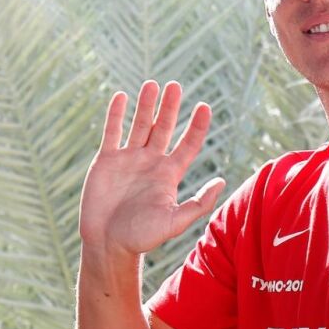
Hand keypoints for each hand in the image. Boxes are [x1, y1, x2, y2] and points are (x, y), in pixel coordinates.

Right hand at [79, 80, 225, 255]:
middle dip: (170, 108)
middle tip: (176, 86)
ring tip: (152, 84)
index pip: (187, 145)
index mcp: (169, 174)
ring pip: (139, 126)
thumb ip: (198, 203)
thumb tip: (221, 181)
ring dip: (146, 106)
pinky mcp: (107, 161)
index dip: (196, 127)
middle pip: (164, 128)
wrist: (108, 244)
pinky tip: (121, 98)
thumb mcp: (174, 221)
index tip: (204, 107)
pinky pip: (112, 133)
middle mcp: (151, 163)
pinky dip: (115, 115)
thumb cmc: (142, 238)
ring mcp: (128, 160)